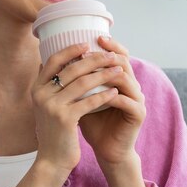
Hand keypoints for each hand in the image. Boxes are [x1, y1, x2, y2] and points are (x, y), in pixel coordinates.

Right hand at [31, 42, 123, 172]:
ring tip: (118, 71)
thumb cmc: (54, 131)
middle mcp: (42, 95)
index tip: (86, 43)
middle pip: (71, 69)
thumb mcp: (45, 106)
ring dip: (104, 75)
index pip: (53, 60)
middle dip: (94, 59)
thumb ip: (48, 85)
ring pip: (82, 83)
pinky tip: (115, 92)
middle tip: (110, 55)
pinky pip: (89, 102)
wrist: (51, 160)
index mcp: (37, 88)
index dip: (70, 50)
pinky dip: (104, 95)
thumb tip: (50, 61)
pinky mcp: (65, 119)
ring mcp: (52, 107)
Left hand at [79, 36, 146, 165]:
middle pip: (123, 61)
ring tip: (89, 71)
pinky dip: (111, 96)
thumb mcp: (80, 97)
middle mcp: (132, 86)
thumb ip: (73, 80)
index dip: (109, 44)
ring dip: (106, 73)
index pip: (119, 54)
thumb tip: (48, 61)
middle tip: (88, 52)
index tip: (93, 37)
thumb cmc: (92, 122)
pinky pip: (126, 101)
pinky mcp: (138, 114)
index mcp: (120, 79)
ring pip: (125, 78)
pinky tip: (99, 94)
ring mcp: (137, 99)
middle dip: (105, 55)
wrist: (106, 149)